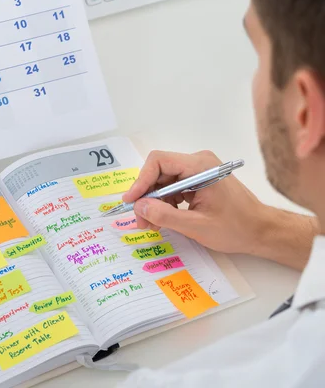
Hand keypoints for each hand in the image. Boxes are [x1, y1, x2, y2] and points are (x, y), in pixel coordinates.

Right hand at [123, 150, 274, 255]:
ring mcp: (199, 171)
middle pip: (159, 172)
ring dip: (155, 202)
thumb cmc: (236, 228)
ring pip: (164, 181)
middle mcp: (198, 162)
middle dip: (147, 196)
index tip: (131, 201)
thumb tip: (139, 207)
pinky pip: (174, 187)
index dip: (140, 181)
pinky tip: (165, 219)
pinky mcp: (199, 181)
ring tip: (152, 224)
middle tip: (140, 220)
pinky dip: (166, 203)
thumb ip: (164, 215)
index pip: (158, 162)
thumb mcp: (196, 225)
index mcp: (200, 166)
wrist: (261, 231)